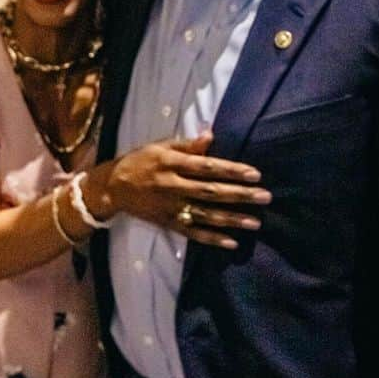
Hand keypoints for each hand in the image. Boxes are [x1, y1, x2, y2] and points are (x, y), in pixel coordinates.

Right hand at [96, 132, 271, 248]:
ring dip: (232, 219)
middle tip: (264, 196)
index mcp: (171, 163)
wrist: (113, 187)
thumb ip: (187, 144)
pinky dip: (212, 238)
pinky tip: (232, 242)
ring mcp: (171, 208)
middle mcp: (173, 186)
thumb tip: (211, 135)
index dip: (231, 170)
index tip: (254, 173)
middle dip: (240, 195)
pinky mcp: (168, 223)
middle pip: (211, 192)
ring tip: (255, 222)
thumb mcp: (160, 146)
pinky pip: (193, 233)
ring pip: (205, 215)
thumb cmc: (141, 161)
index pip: (207, 167)